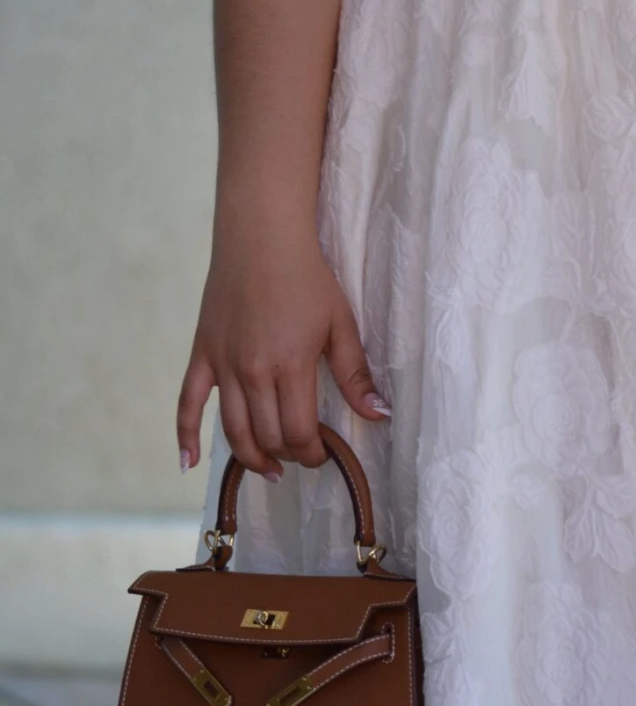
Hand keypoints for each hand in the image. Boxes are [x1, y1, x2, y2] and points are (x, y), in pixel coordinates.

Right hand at [176, 233, 388, 477]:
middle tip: (301, 453)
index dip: (313, 453)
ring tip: (269, 468)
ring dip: (251, 457)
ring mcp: (222, 363)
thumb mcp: (341, 325)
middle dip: (288, 454)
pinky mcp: (201, 353)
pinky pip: (187, 402)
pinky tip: (190, 463)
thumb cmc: (308, 278)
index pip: (298, 432)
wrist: (261, 237)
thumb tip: (379, 415)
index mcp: (290, 365)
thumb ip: (356, 375)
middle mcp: (252, 370)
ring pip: (232, 429)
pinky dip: (185, 435)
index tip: (324, 454)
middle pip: (267, 436)